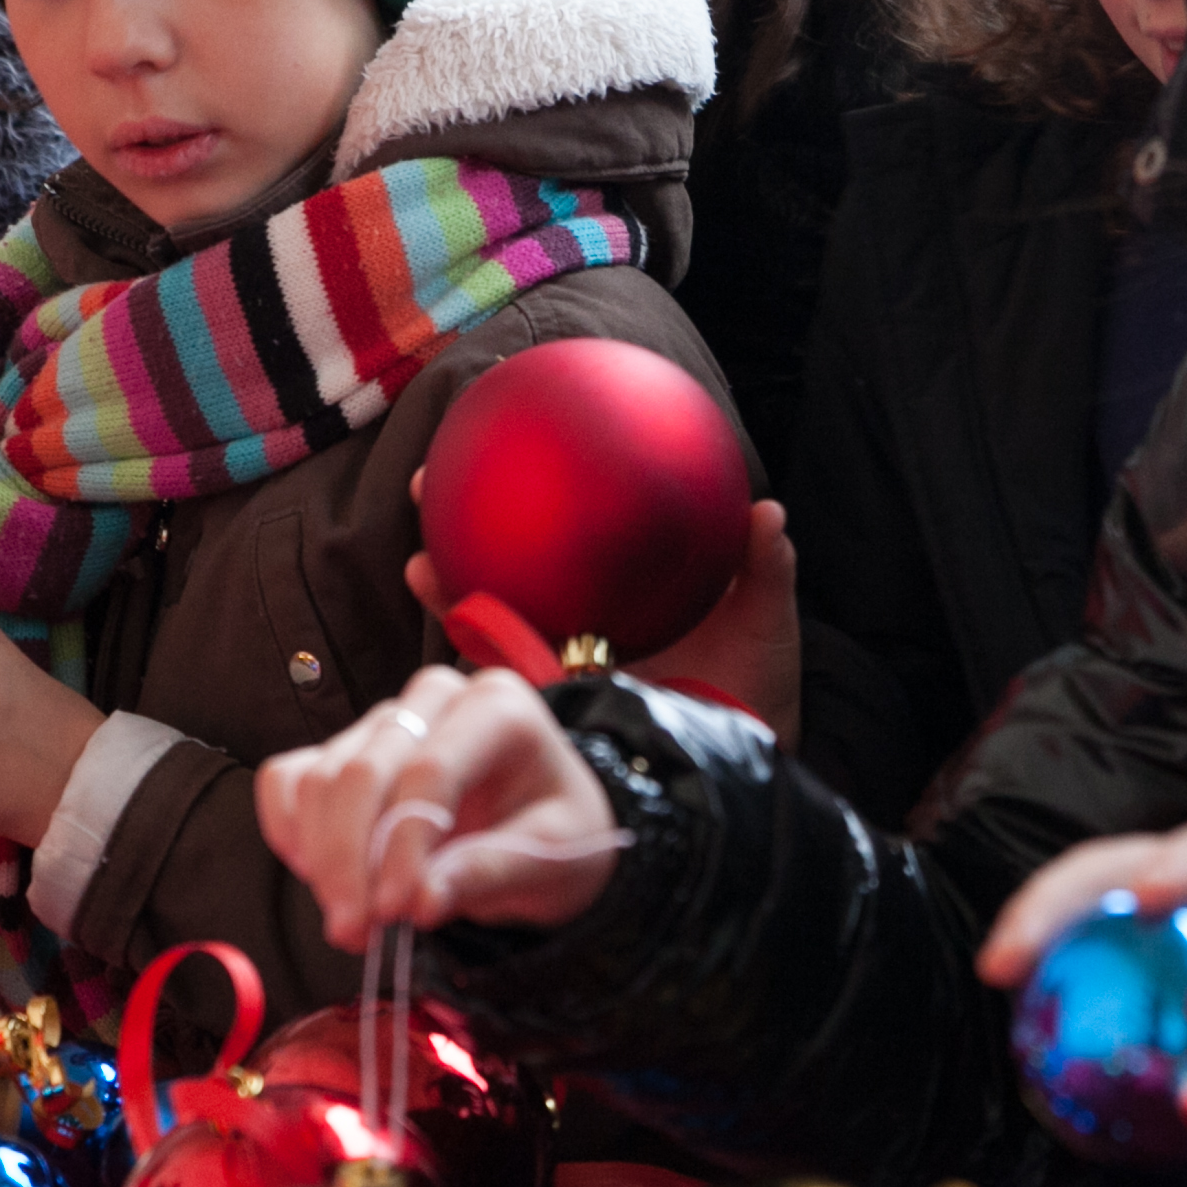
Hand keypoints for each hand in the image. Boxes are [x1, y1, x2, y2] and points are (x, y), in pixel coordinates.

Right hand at [255, 665, 618, 949]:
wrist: (541, 825)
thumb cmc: (556, 833)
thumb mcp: (554, 859)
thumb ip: (492, 873)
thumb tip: (421, 902)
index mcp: (499, 707)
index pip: (431, 770)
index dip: (404, 846)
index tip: (397, 912)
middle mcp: (434, 698)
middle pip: (362, 772)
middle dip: (348, 861)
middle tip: (355, 933)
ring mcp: (382, 719)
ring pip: (319, 780)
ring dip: (320, 861)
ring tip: (352, 925)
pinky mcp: (342, 746)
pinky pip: (286, 779)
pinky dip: (289, 832)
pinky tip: (319, 879)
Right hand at [402, 485, 804, 748]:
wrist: (745, 755)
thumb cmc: (758, 680)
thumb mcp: (765, 615)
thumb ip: (765, 565)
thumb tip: (767, 511)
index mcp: (620, 580)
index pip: (562, 521)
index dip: (525, 484)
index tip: (492, 431)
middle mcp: (582, 610)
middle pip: (509, 558)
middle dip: (459, 522)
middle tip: (426, 481)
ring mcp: (565, 656)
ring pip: (493, 616)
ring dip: (452, 591)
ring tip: (420, 565)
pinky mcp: (560, 704)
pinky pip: (513, 677)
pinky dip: (483, 660)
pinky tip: (462, 639)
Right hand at [978, 822, 1186, 1129]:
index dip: (1181, 865)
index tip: (1146, 899)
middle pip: (1122, 859)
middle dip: (1061, 897)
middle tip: (1012, 955)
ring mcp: (1170, 892)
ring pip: (1091, 884)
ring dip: (1040, 919)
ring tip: (998, 971)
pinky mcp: (1148, 928)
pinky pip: (1094, 929)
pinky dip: (1057, 954)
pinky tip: (1024, 999)